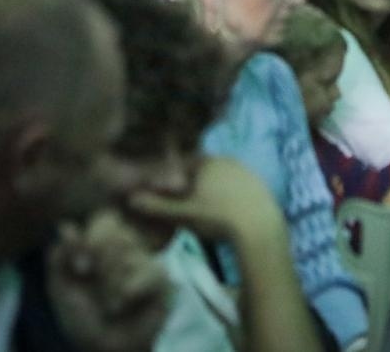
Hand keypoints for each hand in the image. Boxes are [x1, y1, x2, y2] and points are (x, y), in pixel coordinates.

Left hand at [48, 210, 172, 351]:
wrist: (105, 349)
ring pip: (130, 254)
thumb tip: (65, 225)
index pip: (101, 221)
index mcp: (100, 245)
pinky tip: (123, 304)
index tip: (79, 269)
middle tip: (92, 283)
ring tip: (109, 303)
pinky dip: (131, 290)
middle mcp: (124, 248)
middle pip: (115, 235)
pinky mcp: (161, 278)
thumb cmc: (81, 319)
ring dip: (113, 283)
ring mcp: (144, 261)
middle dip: (99, 263)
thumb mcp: (61, 288)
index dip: (88, 241)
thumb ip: (59, 257)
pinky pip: (150, 272)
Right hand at [125, 156, 281, 247]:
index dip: (171, 178)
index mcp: (208, 161)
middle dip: (189, 185)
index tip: (165, 195)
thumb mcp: (182, 213)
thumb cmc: (216, 217)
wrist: (259, 228)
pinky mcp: (258, 183)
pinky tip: (224, 212)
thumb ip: (155, 205)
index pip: (182, 163)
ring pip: (218, 178)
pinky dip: (226, 195)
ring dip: (209, 190)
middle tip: (182, 206)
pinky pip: (235, 186)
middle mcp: (227, 160)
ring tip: (202, 212)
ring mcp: (246, 170)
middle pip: (201, 170)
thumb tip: (130, 198)